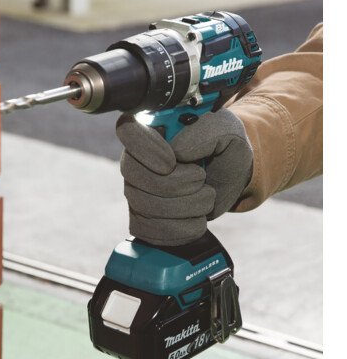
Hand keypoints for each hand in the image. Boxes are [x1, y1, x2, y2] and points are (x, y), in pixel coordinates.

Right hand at [116, 108, 252, 245]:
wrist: (231, 181)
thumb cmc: (224, 149)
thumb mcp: (227, 130)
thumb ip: (206, 131)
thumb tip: (178, 150)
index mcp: (151, 128)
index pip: (127, 129)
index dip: (145, 147)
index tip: (171, 161)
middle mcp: (136, 159)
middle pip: (134, 174)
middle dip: (176, 183)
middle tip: (201, 178)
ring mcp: (135, 191)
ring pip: (146, 205)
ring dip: (188, 205)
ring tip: (206, 197)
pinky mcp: (142, 219)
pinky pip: (151, 230)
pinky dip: (183, 228)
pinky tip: (197, 217)